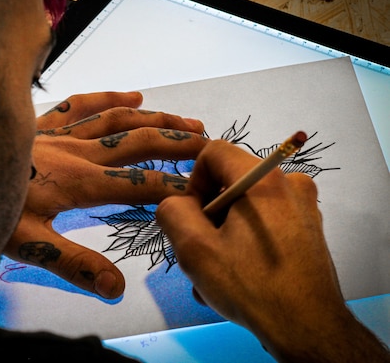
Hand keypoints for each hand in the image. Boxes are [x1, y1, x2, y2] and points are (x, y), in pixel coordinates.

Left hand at [3, 91, 206, 298]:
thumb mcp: (30, 245)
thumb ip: (75, 264)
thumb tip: (116, 287)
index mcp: (80, 183)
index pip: (139, 184)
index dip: (174, 187)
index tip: (203, 192)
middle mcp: (78, 152)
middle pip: (139, 142)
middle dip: (177, 144)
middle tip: (209, 146)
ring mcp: (61, 133)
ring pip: (119, 119)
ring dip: (157, 119)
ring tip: (188, 123)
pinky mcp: (44, 123)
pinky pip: (83, 103)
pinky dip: (110, 97)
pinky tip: (132, 94)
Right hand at [156, 140, 389, 361]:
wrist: (308, 329)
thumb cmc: (252, 286)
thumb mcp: (194, 248)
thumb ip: (172, 212)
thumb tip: (176, 203)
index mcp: (263, 179)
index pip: (213, 152)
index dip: (193, 181)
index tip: (192, 218)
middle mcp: (288, 183)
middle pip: (228, 182)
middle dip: (207, 217)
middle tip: (202, 253)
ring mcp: (303, 207)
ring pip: (244, 208)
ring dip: (223, 237)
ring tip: (217, 275)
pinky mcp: (308, 229)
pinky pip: (263, 224)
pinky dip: (245, 243)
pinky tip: (238, 277)